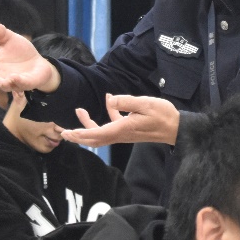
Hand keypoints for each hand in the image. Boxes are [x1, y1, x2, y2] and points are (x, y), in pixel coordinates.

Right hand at [0, 23, 60, 92]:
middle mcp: (1, 77)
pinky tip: (16, 77)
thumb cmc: (18, 50)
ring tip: (7, 79)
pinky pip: (22, 85)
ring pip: (7, 87)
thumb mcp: (10, 39)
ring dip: (5, 84)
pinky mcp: (27, 83)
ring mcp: (14, 82)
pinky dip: (19, 82)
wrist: (35, 60)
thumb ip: (1, 33)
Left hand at [60, 94, 180, 146]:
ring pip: (101, 134)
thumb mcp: (145, 103)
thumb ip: (126, 101)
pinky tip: (108, 100)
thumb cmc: (163, 115)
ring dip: (88, 126)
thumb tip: (109, 100)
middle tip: (63, 129)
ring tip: (80, 111)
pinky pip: (112, 127)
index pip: (96, 134)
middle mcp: (121, 134)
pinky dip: (106, 117)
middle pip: (94, 139)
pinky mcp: (129, 130)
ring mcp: (125, 134)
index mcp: (122, 129)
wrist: (176, 128)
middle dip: (78, 135)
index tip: (66, 132)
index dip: (79, 134)